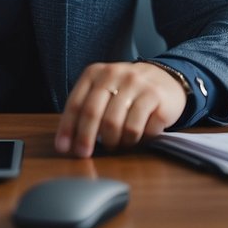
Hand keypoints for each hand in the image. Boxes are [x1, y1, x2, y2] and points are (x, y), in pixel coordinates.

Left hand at [54, 61, 186, 156]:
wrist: (165, 77)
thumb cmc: (126, 91)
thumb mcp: (103, 90)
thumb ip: (85, 109)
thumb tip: (67, 142)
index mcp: (95, 73)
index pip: (76, 103)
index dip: (67, 128)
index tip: (63, 148)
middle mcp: (115, 75)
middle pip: (94, 113)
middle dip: (86, 138)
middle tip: (84, 154)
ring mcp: (138, 85)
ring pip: (118, 125)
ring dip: (114, 142)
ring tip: (116, 143)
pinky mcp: (156, 98)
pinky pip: (141, 130)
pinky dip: (136, 140)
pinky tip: (136, 137)